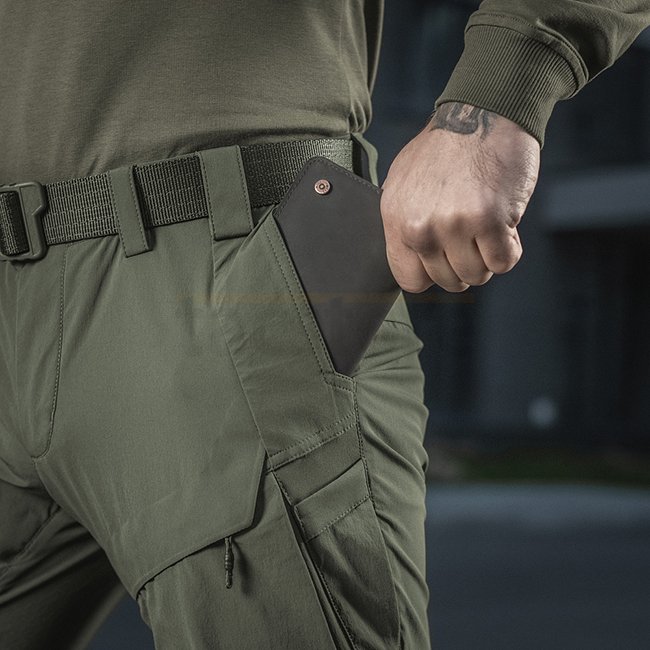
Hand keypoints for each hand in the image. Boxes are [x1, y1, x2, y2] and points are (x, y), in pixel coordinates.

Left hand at [380, 102, 539, 292]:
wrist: (483, 110)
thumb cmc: (447, 146)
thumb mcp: (404, 183)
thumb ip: (405, 224)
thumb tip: (413, 260)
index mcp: (396, 219)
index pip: (409, 279)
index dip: (433, 274)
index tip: (445, 259)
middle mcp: (420, 226)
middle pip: (448, 280)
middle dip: (465, 263)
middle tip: (473, 235)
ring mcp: (454, 225)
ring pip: (477, 275)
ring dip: (488, 256)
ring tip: (487, 224)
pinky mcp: (489, 220)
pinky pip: (504, 262)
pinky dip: (510, 248)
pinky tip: (505, 223)